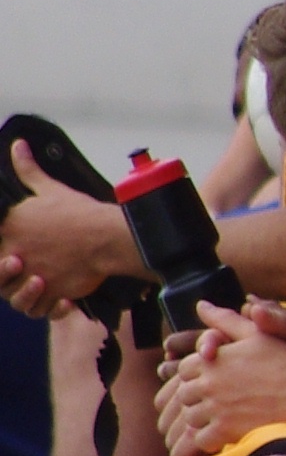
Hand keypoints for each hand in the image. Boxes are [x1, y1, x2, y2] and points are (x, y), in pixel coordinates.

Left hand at [0, 141, 128, 314]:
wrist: (105, 236)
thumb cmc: (78, 212)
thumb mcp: (49, 189)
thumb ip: (28, 171)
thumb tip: (17, 146)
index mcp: (8, 230)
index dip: (1, 251)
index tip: (17, 250)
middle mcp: (13, 256)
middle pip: (0, 276)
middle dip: (9, 273)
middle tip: (28, 261)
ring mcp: (29, 278)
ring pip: (17, 298)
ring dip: (27, 292)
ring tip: (44, 279)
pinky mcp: (49, 294)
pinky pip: (41, 310)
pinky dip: (50, 307)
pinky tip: (60, 297)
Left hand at [155, 299, 285, 455]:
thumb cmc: (282, 362)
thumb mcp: (255, 334)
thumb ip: (224, 319)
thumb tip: (201, 304)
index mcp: (213, 359)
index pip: (185, 367)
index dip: (199, 372)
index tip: (216, 375)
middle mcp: (209, 384)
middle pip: (184, 394)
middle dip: (197, 395)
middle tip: (219, 396)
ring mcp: (215, 409)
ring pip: (190, 417)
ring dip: (201, 416)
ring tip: (222, 412)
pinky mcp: (223, 432)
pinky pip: (200, 439)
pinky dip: (209, 437)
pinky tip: (225, 429)